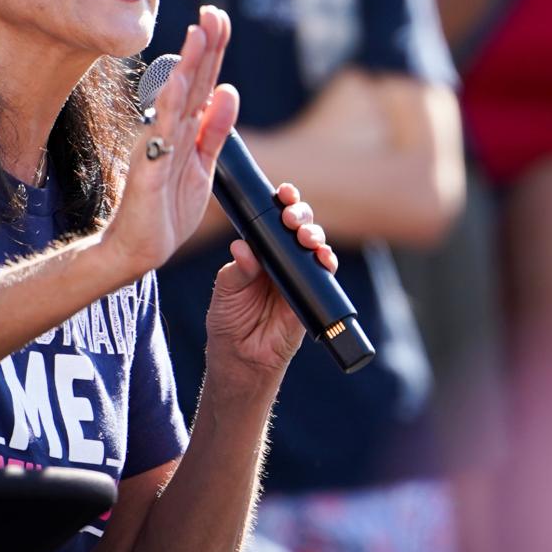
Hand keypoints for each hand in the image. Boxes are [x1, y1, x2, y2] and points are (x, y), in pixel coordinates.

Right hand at [102, 6, 236, 276]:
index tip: (221, 17)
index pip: (204, 83)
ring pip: (176, 100)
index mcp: (186, 130)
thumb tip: (229, 91)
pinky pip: (160, 136)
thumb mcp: (202, 166)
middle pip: (192, 82)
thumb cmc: (166, 209)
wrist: (138, 248)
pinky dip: (168, 109)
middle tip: (214, 10)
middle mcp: (170, 131)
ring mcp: (157, 147)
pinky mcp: (148, 170)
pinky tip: (177, 85)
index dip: (214, 51)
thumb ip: (215, 131)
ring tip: (199, 33)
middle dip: (205, 46)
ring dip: (189, 66)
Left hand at [203, 183, 337, 382]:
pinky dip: (327, 262)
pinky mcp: (311, 296)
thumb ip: (236, 271)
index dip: (281, 203)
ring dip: (314, 235)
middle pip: (298, 226)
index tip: (282, 192)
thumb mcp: (225, 292)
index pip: (273, 220)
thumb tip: (243, 247)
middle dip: (300, 214)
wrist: (240, 359)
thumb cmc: (228, 321)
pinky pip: (325, 275)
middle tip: (291, 217)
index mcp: (260, 251)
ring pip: (314, 246)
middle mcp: (281, 259)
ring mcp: (298, 276)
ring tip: (305, 237)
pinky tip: (323, 257)